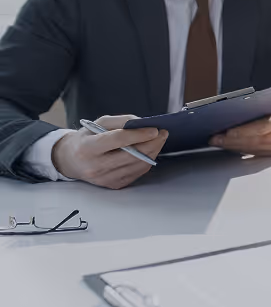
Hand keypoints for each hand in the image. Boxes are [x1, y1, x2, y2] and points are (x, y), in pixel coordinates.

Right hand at [52, 115, 168, 188]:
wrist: (71, 161)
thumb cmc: (86, 139)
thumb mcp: (97, 124)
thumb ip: (120, 121)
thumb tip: (142, 123)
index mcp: (87, 148)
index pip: (116, 140)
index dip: (138, 134)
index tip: (154, 129)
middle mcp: (95, 166)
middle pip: (131, 155)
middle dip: (152, 143)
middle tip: (163, 133)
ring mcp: (105, 179)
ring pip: (137, 165)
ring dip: (153, 151)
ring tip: (159, 140)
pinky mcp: (114, 185)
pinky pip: (137, 172)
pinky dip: (147, 161)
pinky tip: (150, 151)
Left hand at [209, 102, 270, 155]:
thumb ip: (258, 108)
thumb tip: (234, 112)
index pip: (261, 127)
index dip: (243, 131)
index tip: (227, 132)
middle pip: (253, 141)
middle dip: (231, 141)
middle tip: (215, 138)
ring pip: (251, 149)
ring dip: (232, 146)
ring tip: (217, 142)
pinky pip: (253, 153)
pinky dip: (239, 150)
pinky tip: (228, 146)